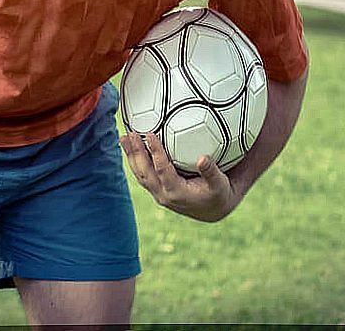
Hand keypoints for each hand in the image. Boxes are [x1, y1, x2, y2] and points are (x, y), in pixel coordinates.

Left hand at [119, 131, 242, 222]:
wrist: (213, 210)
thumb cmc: (219, 194)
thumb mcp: (220, 184)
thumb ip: (211, 172)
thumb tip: (203, 158)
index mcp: (177, 192)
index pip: (161, 170)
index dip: (155, 152)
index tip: (150, 134)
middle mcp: (163, 194)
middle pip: (144, 172)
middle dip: (136, 152)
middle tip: (130, 133)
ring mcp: (158, 193)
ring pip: (140, 174)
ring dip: (131, 156)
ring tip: (124, 137)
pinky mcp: (157, 189)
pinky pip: (142, 174)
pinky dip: (135, 160)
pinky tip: (131, 146)